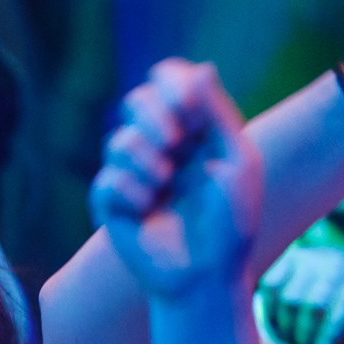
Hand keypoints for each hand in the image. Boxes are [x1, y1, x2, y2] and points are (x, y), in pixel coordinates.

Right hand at [91, 59, 262, 299]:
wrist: (207, 276)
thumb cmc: (232, 222)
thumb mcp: (236, 161)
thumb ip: (217, 114)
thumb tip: (202, 67)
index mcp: (193, 130)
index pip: (170, 82)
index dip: (172, 85)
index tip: (189, 109)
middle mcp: (160, 147)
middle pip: (137, 101)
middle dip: (156, 117)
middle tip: (178, 143)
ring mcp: (132, 174)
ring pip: (119, 141)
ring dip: (146, 160)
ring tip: (166, 188)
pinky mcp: (111, 204)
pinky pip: (107, 181)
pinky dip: (132, 194)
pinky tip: (148, 213)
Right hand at [258, 242, 343, 343]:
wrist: (342, 262)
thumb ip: (343, 343)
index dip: (331, 333)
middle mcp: (336, 266)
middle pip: (314, 306)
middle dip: (305, 336)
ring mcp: (310, 260)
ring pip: (288, 300)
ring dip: (287, 329)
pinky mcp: (288, 259)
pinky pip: (270, 289)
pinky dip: (270, 312)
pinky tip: (279, 326)